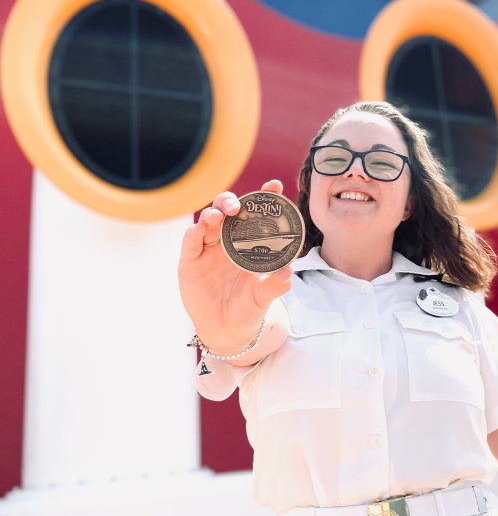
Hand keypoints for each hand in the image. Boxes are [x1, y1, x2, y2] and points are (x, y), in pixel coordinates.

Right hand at [178, 180, 293, 350]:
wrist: (227, 330)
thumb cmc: (249, 307)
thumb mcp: (264, 297)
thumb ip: (275, 284)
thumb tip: (287, 272)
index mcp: (249, 242)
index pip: (256, 214)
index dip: (264, 197)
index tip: (274, 185)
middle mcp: (228, 240)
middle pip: (227, 210)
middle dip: (231, 202)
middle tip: (238, 207)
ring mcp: (208, 249)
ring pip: (207, 221)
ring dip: (212, 214)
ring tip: (218, 216)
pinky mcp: (191, 261)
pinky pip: (190, 242)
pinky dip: (193, 233)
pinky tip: (198, 229)